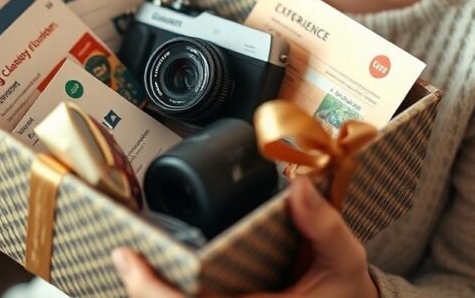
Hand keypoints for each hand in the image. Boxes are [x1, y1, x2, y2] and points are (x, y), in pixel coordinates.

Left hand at [112, 177, 378, 297]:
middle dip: (144, 292)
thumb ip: (324, 226)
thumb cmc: (348, 296)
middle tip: (126, 260)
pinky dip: (172, 296)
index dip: (150, 291)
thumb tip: (299, 188)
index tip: (128, 259)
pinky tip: (159, 283)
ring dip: (155, 295)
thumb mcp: (345, 261)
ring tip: (136, 269)